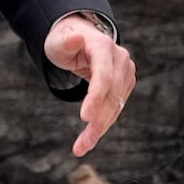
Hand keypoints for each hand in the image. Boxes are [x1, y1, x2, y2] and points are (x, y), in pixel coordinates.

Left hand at [44, 14, 135, 157]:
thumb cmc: (64, 40)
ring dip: (100, 129)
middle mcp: (120, 60)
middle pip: (111, 96)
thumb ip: (65, 41)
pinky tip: (89, 138)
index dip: (95, 97)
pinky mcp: (125, 85)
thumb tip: (76, 38)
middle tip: (80, 146)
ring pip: (115, 106)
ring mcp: (126, 73)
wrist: (80, 36)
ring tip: (81, 147)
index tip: (84, 118)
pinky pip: (115, 108)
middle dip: (97, 122)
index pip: (104, 76)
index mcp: (104, 46)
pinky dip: (103, 123)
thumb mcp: (58, 40)